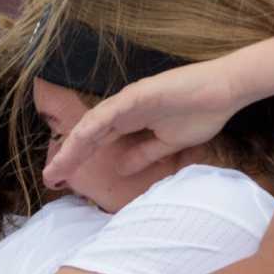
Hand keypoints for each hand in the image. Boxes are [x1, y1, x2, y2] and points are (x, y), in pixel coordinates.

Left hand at [44, 59, 241, 186]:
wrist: (224, 92)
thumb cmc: (200, 113)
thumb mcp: (167, 144)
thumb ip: (143, 154)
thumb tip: (121, 168)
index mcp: (129, 122)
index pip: (95, 143)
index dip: (77, 160)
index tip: (62, 181)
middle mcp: (123, 111)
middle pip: (87, 136)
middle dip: (67, 157)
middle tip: (48, 178)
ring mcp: (129, 101)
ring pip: (93, 125)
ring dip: (73, 145)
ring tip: (57, 165)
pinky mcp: (140, 94)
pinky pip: (112, 111)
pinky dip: (95, 125)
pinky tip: (80, 140)